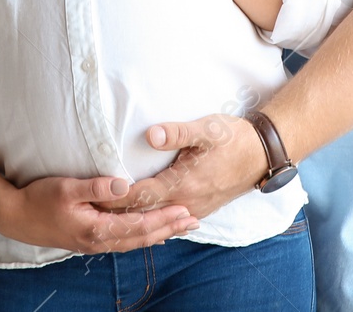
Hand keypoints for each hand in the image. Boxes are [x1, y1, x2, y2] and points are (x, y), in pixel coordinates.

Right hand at [0, 176, 199, 253]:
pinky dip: (142, 238)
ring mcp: (95, 244)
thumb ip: (96, 186)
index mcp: (96, 228)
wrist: (16, 218)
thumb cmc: (40, 198)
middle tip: (194, 222)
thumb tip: (123, 184)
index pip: (139, 225)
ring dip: (159, 234)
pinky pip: (123, 242)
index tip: (185, 211)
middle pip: (142, 237)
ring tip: (180, 228)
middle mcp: (99, 241)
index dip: (163, 218)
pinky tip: (151, 235)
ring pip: (134, 242)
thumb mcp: (66, 187)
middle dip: (169, 229)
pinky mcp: (90, 241)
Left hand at [96, 114, 268, 221]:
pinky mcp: (201, 208)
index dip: (114, 198)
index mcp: (182, 183)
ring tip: (108, 218)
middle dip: (116, 212)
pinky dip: (153, 222)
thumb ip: (177, 133)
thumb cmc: (234, 138)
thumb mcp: (207, 129)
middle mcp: (186, 202)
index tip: (91, 196)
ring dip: (133, 219)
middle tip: (89, 209)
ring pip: (156, 220)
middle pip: (143, 212)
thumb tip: (150, 136)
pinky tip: (142, 222)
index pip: (139, 196)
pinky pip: (170, 221)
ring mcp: (194, 208)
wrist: (264, 154)